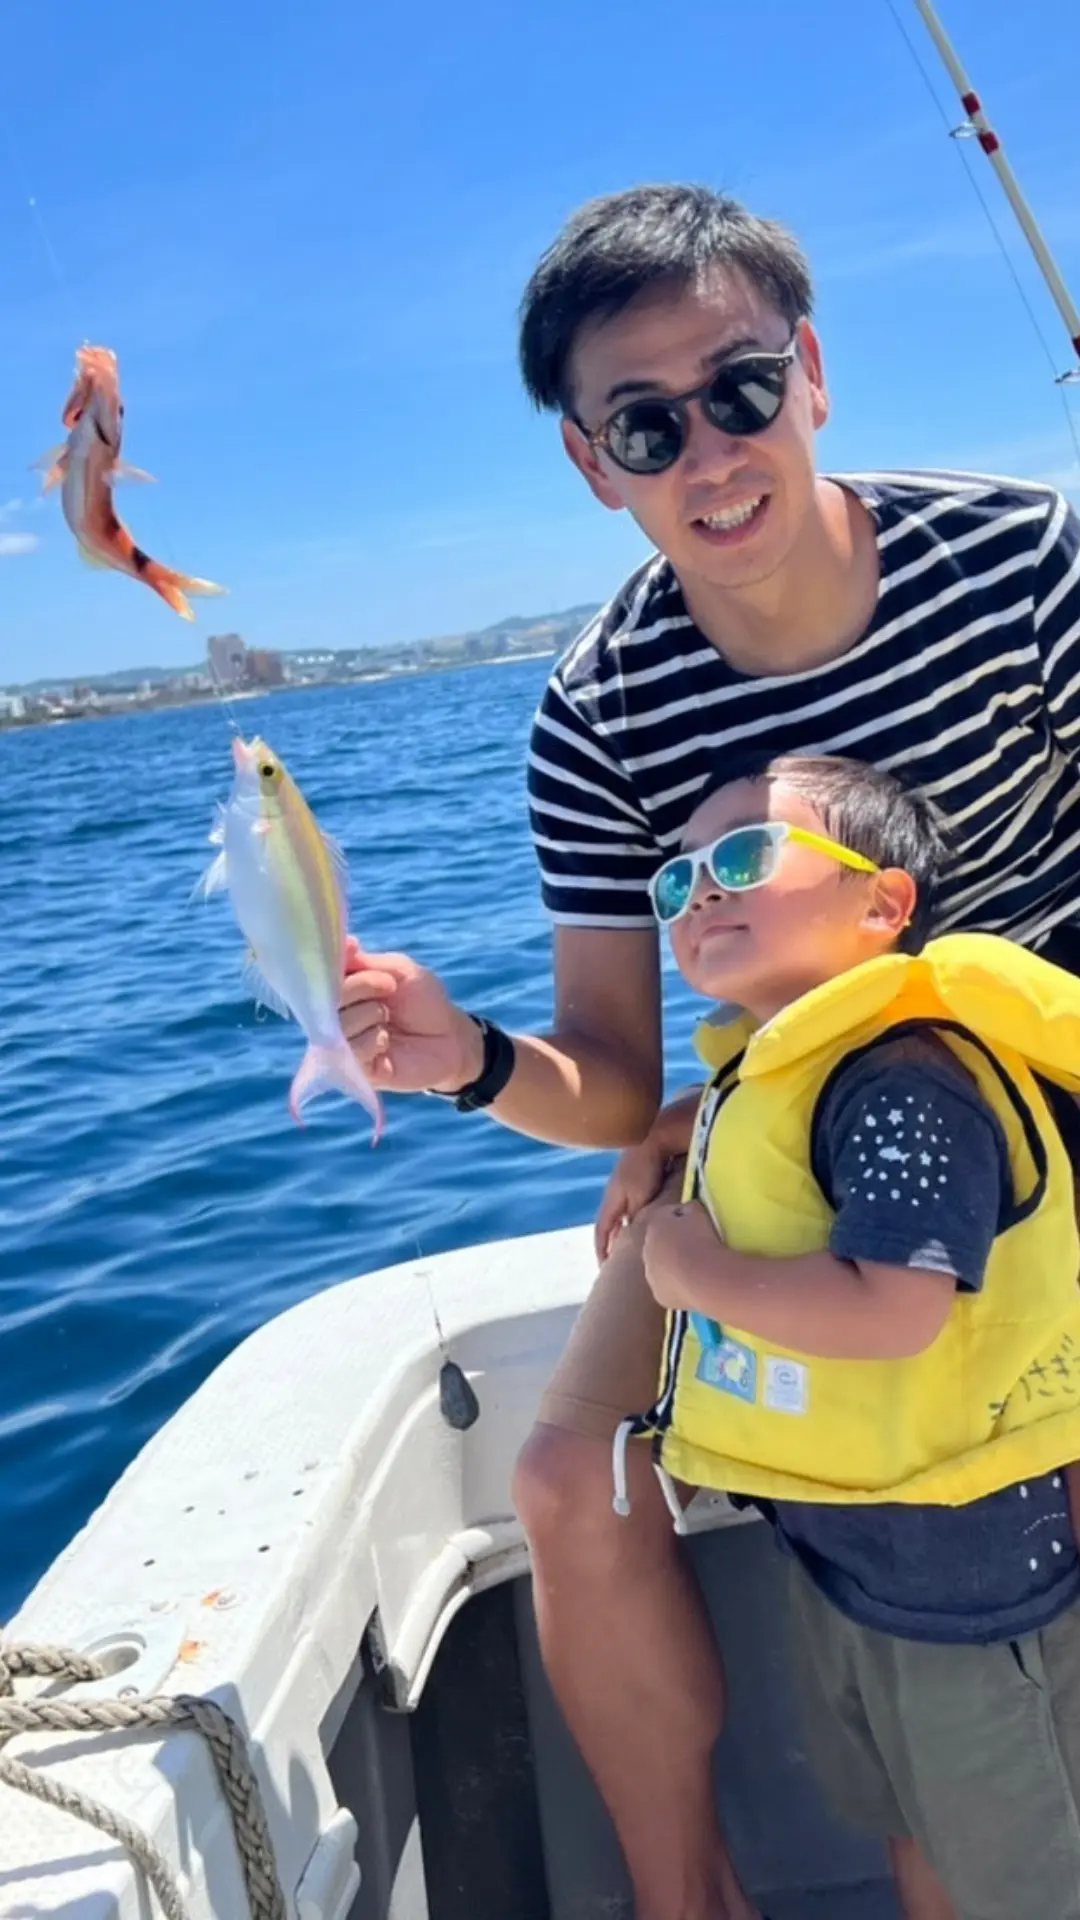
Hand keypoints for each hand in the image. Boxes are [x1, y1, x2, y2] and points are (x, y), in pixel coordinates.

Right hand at [338, 936, 484, 1094]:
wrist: (451, 1037)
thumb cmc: (425, 1001)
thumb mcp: (398, 971)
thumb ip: (366, 963)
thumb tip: (343, 944)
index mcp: (344, 990)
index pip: (321, 976)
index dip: (333, 964)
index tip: (356, 949)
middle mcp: (338, 1016)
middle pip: (326, 1000)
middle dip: (360, 987)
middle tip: (389, 987)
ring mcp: (345, 1044)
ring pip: (338, 1025)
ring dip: (369, 1014)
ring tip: (388, 1017)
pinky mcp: (357, 1070)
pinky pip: (351, 1052)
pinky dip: (372, 1040)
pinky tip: (386, 1042)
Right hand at [594, 1140, 670, 1262]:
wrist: (658, 1133)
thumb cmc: (647, 1167)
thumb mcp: (638, 1198)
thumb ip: (634, 1219)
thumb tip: (632, 1236)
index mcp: (612, 1198)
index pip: (601, 1230)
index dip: (602, 1249)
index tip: (604, 1267)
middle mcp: (616, 1191)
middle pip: (611, 1222)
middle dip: (612, 1241)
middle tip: (616, 1261)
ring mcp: (628, 1183)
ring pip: (624, 1213)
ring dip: (626, 1229)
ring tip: (633, 1245)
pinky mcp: (642, 1176)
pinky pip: (637, 1204)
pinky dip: (639, 1217)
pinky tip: (649, 1221)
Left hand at [642, 1199, 720, 1310]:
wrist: (702, 1274)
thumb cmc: (700, 1238)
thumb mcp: (697, 1211)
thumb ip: (688, 1208)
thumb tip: (688, 1211)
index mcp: (652, 1223)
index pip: (664, 1218)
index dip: (680, 1221)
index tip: (694, 1225)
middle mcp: (645, 1249)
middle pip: (659, 1244)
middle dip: (671, 1244)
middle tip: (694, 1247)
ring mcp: (650, 1274)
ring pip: (661, 1267)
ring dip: (672, 1266)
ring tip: (695, 1268)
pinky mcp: (659, 1295)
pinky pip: (668, 1287)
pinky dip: (677, 1285)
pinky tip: (693, 1284)